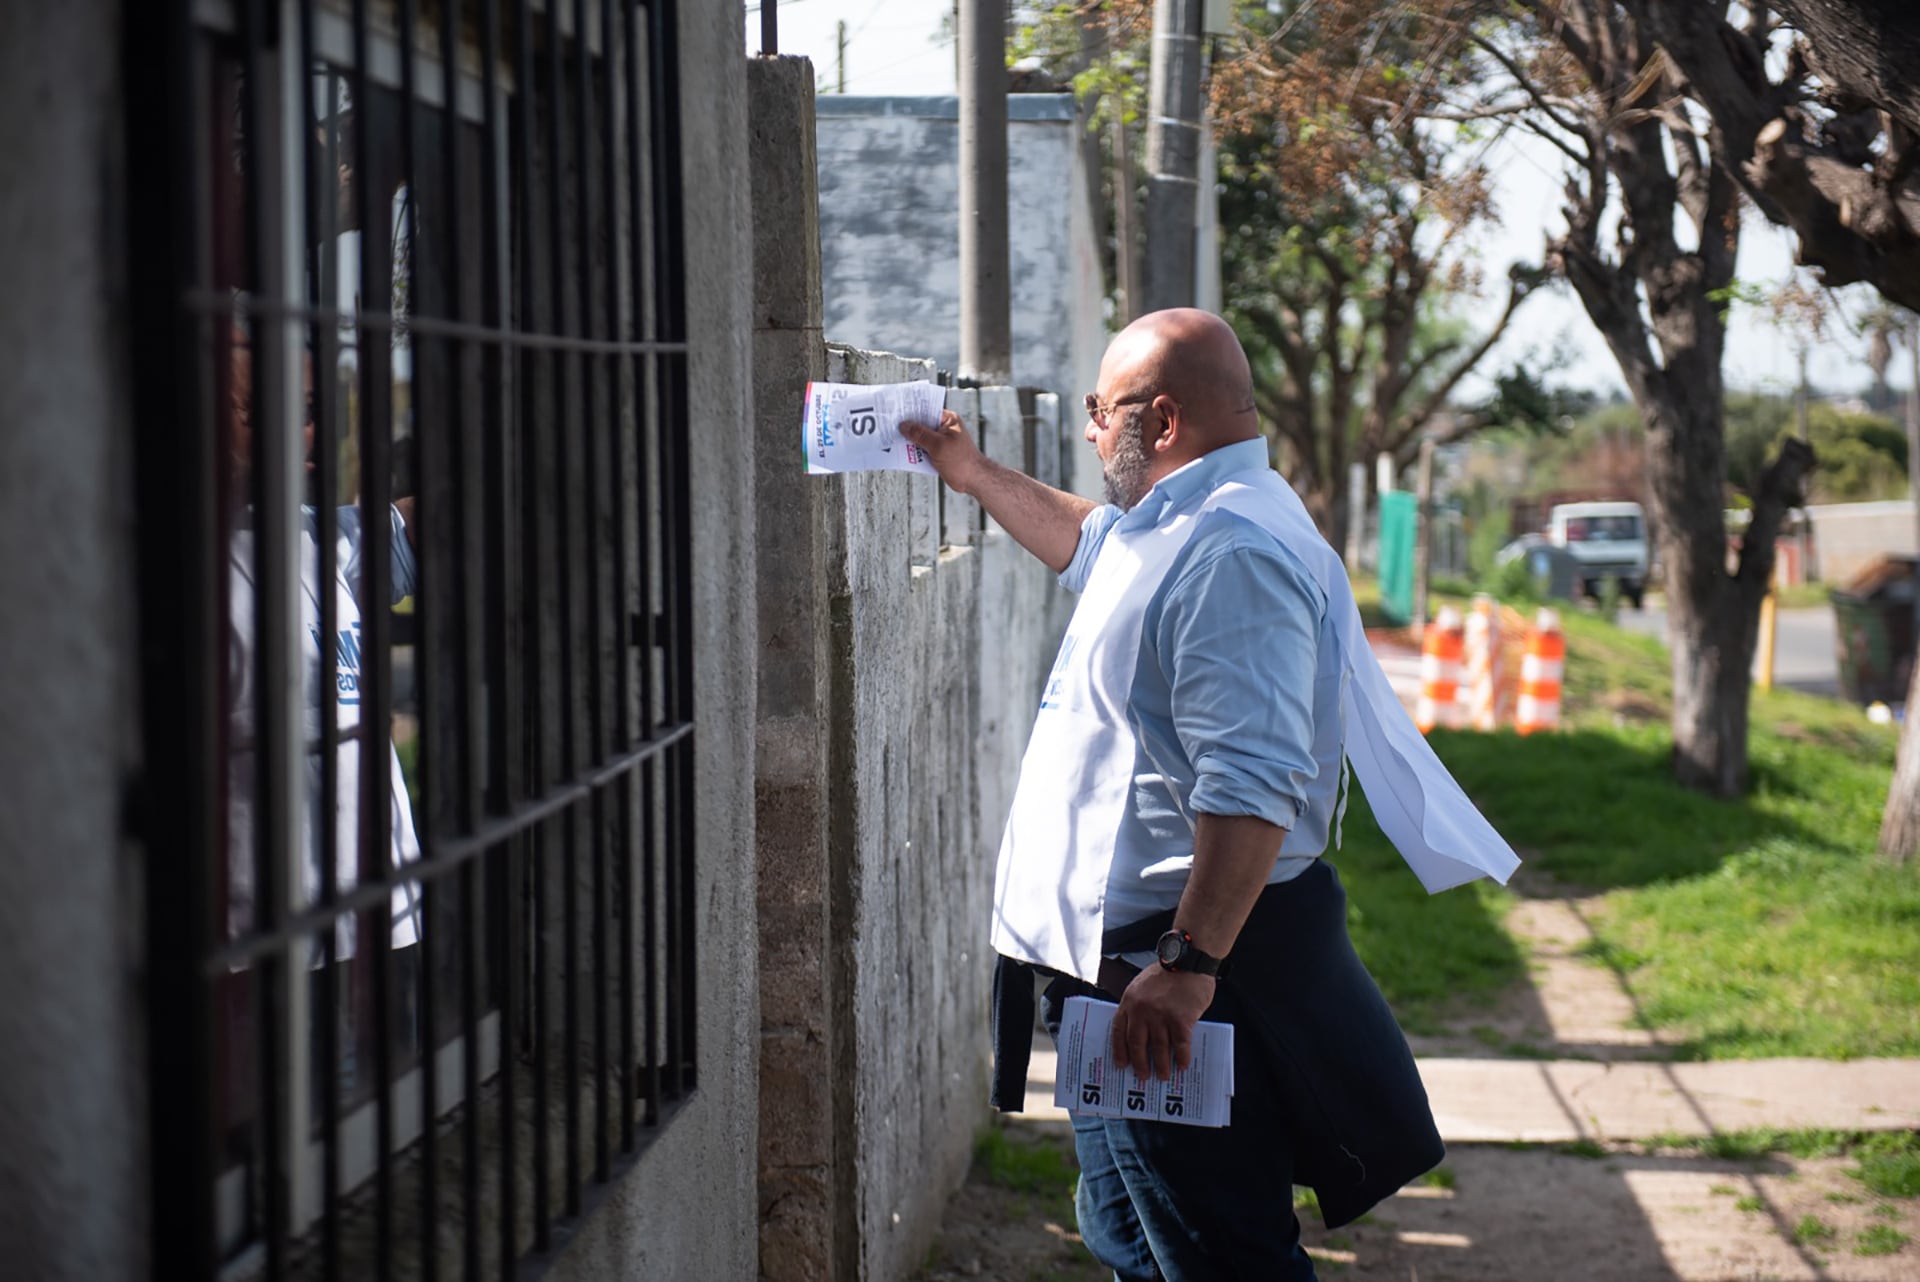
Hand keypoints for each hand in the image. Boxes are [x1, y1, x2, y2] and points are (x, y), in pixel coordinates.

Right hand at [899, 409, 984, 495]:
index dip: (912, 411)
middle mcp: (944, 428)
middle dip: (908, 427)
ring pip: (921, 438)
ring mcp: (941, 441)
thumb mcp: (938, 446)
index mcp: (948, 420)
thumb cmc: (962, 461)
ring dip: (910, 441)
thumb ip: (920, 435)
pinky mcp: (938, 453)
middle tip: (891, 427)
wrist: (973, 480)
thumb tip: (904, 426)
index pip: (927, 410)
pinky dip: (914, 451)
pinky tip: (902, 452)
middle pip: (922, 424)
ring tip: (893, 439)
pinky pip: (922, 449)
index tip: (897, 412)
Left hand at [1110, 965, 1216, 1081]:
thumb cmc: (1167, 972)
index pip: (1118, 1031)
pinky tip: (1182, 1065)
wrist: (1188, 960)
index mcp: (1129, 1001)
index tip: (1121, 1064)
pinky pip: (1180, 1045)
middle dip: (1140, 1063)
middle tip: (1143, 1076)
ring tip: (1163, 1076)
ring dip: (1161, 1065)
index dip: (1120, 1050)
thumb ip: (1139, 1006)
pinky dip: (1181, 1058)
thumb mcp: (1142, 986)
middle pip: (1137, 1044)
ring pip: (1159, 1048)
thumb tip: (1142, 1033)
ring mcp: (1160, 1016)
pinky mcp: (1180, 1020)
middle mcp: (1142, 1010)